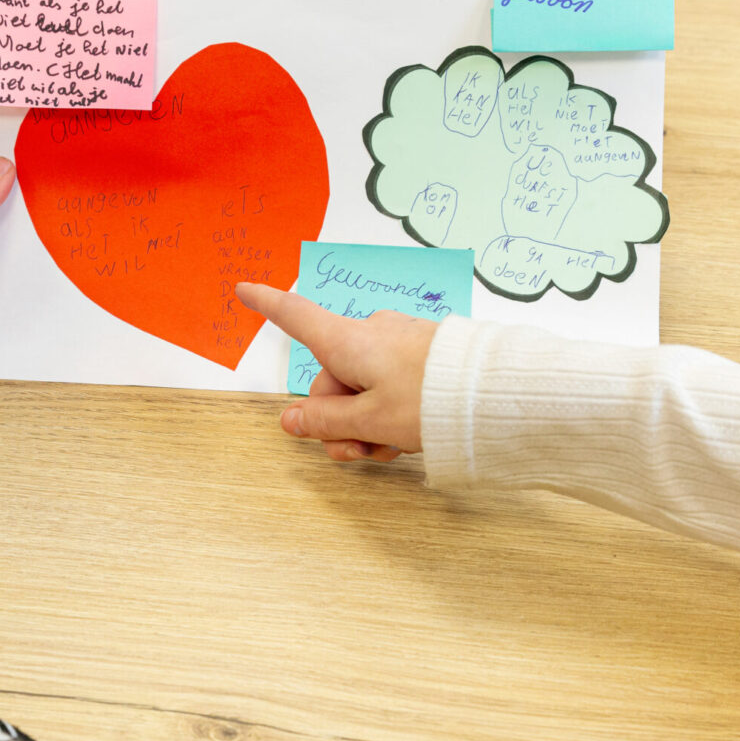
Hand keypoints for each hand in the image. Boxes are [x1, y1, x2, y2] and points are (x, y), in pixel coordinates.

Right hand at [234, 282, 437, 461]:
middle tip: (359, 451)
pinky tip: (409, 437)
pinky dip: (389, 412)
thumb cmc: (432, 401)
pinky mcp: (421, 356)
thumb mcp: (370, 422)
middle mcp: (370, 334)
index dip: (266, 305)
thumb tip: (291, 419)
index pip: (295, 316)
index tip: (243, 289)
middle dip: (337, 418)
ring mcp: (397, 343)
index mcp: (348, 342)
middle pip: (330, 377)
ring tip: (391, 450)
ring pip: (361, 387)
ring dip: (365, 424)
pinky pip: (389, 384)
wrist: (496, 395)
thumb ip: (325, 422)